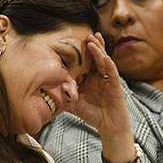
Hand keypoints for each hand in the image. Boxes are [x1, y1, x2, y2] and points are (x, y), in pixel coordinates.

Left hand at [63, 32, 136, 162]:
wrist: (108, 128)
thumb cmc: (93, 114)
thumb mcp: (74, 105)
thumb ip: (63, 98)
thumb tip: (45, 94)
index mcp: (92, 78)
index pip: (88, 61)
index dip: (84, 50)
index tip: (77, 39)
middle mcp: (102, 77)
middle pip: (97, 57)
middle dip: (93, 45)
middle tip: (87, 34)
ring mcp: (110, 81)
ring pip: (105, 62)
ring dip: (99, 51)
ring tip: (93, 40)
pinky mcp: (117, 88)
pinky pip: (113, 74)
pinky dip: (110, 66)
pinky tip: (105, 58)